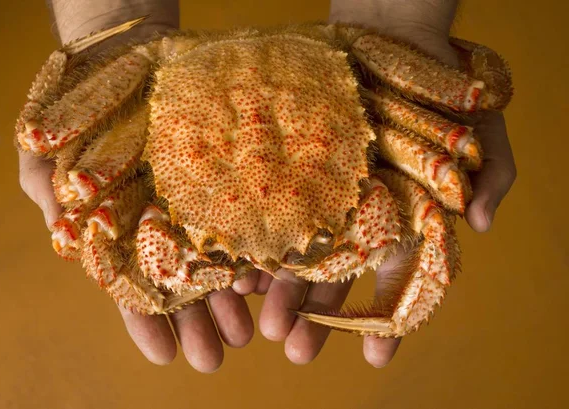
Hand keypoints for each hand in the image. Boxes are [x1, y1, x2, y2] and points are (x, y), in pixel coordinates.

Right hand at [18, 5, 257, 370]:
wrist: (126, 57)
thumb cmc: (82, 105)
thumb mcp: (51, 144)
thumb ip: (53, 192)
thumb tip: (62, 231)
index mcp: (121, 230)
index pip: (131, 287)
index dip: (146, 323)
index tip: (165, 356)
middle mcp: (163, 225)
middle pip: (183, 284)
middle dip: (199, 322)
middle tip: (217, 355)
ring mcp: (198, 203)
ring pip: (219, 259)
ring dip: (232, 299)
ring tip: (248, 331)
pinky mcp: (227, 179)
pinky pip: (245, 218)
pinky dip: (256, 247)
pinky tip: (267, 276)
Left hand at [256, 16, 515, 367]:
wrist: (392, 42)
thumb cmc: (441, 90)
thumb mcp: (481, 131)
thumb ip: (491, 178)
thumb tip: (482, 224)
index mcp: (403, 222)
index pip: (398, 283)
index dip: (388, 321)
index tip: (374, 356)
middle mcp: (359, 219)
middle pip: (337, 280)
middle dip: (318, 318)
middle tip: (297, 351)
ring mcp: (323, 198)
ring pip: (299, 255)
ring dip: (283, 294)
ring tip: (266, 326)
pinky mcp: (293, 174)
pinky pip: (272, 216)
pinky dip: (257, 244)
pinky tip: (242, 276)